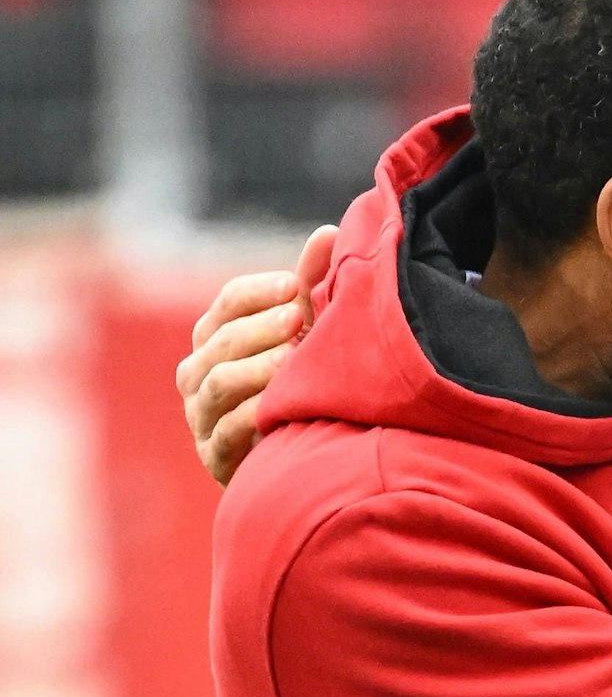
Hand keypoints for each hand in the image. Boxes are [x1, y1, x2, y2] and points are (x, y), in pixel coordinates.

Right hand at [177, 224, 335, 484]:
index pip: (228, 303)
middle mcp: (199, 374)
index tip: (294, 286)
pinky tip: (281, 404)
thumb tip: (328, 232)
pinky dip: (251, 414)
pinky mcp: (216, 457)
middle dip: (258, 327)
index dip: (258, 292)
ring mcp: (202, 417)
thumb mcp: (307, 334)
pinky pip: (225, 432)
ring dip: (254, 367)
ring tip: (291, 358)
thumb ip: (312, 285)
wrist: (303, 463)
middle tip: (296, 318)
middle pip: (219, 340)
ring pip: (216, 383)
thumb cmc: (302, 386)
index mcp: (218, 337)